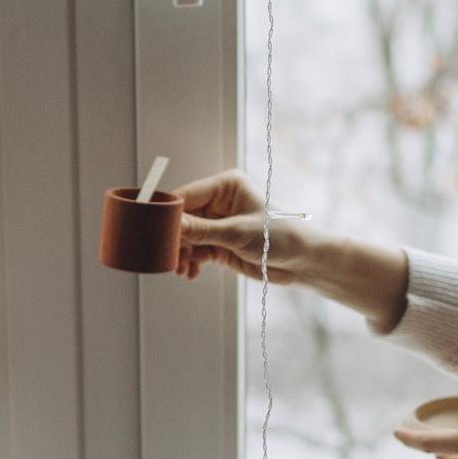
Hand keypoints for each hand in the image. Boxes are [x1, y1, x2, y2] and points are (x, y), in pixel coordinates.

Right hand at [173, 168, 319, 285]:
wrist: (302, 261)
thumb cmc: (279, 236)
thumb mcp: (237, 233)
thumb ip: (203, 230)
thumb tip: (173, 226)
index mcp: (225, 186)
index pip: (187, 195)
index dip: (170, 213)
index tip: (155, 231)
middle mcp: (219, 202)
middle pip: (183, 218)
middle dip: (175, 238)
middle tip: (167, 256)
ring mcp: (218, 224)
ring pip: (187, 237)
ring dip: (181, 254)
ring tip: (182, 269)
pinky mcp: (220, 244)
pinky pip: (196, 251)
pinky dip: (190, 262)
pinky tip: (190, 273)